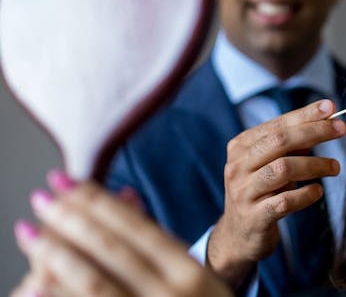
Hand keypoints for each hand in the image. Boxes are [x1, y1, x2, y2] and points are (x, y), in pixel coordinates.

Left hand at [12, 177, 232, 296]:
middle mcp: (172, 295)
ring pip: (95, 282)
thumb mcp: (195, 278)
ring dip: (56, 254)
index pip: (139, 228)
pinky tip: (35, 286)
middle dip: (73, 219)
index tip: (68, 181)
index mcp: (192, 273)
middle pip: (114, 250)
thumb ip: (159, 242)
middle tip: (43, 196)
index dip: (100, 202)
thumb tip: (124, 196)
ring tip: (28, 232)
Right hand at [207, 99, 345, 286]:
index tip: (331, 108)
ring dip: (315, 164)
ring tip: (335, 167)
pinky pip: (285, 201)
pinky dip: (306, 194)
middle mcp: (238, 166)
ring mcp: (244, 192)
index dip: (305, 115)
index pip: (277, 124)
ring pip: (283, 168)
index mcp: (241, 146)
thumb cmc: (261, 191)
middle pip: (280, 141)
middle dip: (314, 132)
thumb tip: (324, 120)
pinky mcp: (254, 217)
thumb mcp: (270, 163)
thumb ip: (290, 143)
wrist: (239, 235)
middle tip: (341, 130)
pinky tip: (318, 191)